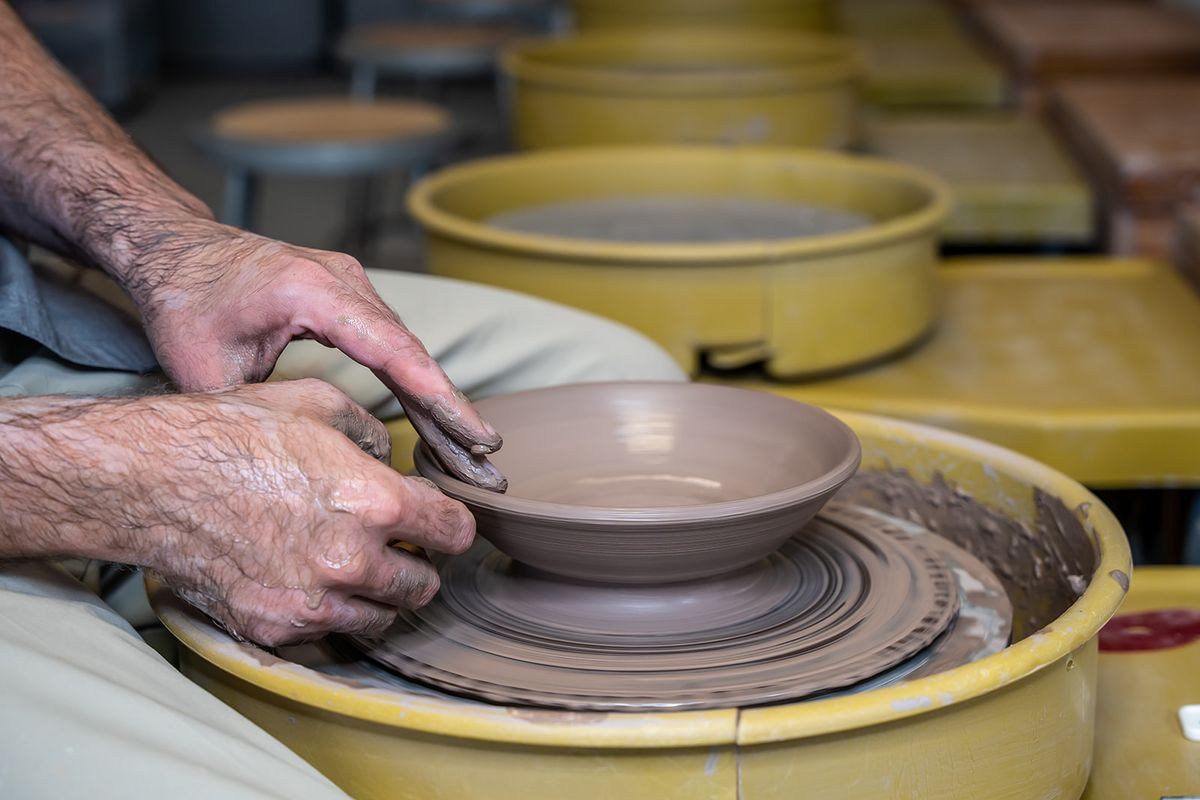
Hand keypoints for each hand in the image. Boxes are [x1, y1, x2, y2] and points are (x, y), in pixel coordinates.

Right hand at [0, 380, 474, 644]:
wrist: (150, 480)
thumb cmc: (229, 433)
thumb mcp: (314, 402)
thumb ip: (368, 430)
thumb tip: (389, 451)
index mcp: (374, 502)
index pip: (455, 533)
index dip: (452, 524)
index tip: (441, 522)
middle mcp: (352, 561)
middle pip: (424, 585)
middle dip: (418, 564)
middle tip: (398, 546)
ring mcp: (312, 602)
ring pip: (382, 618)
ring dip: (379, 595)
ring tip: (357, 566)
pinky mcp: (274, 628)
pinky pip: (329, 634)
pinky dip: (331, 614)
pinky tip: (312, 581)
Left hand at [124, 219, 505, 490]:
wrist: (175, 247)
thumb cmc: (185, 298)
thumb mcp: (202, 367)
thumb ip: (253, 414)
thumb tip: (293, 467)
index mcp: (313, 291)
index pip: (392, 350)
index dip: (437, 397)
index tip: (474, 434)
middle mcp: (344, 282)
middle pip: (413, 355)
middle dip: (453, 414)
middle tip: (488, 465)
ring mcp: (353, 287)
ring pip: (409, 353)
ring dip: (440, 405)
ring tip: (473, 457)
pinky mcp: (351, 301)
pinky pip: (393, 348)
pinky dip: (416, 388)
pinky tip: (437, 427)